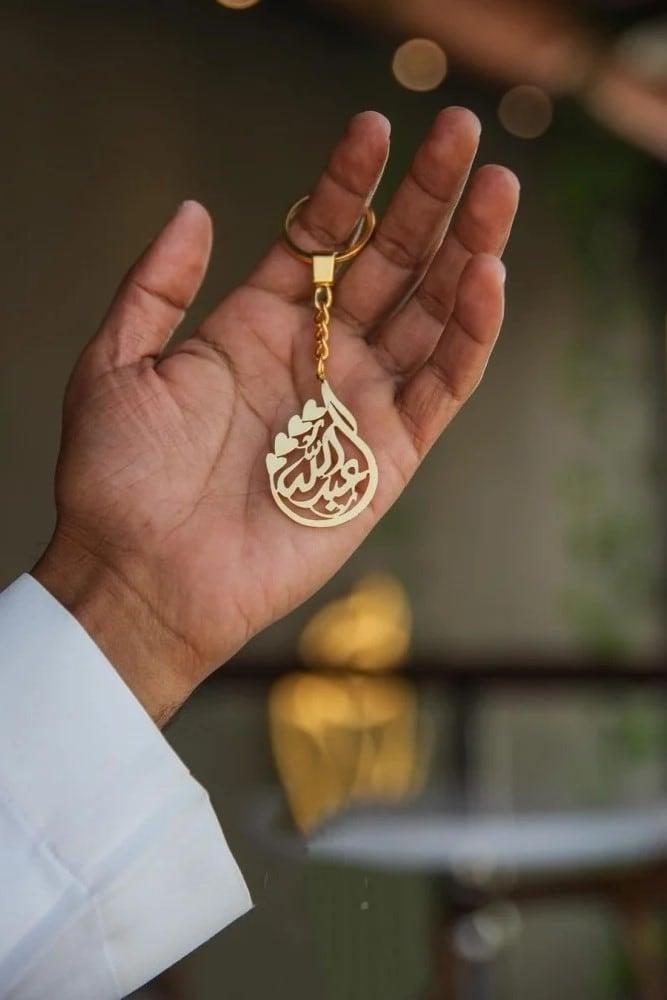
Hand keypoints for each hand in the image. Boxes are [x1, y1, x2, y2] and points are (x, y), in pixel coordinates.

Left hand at [33, 109, 518, 723]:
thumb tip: (193, 207)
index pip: (320, 239)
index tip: (374, 127)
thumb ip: (155, 285)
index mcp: (255, 327)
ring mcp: (356, 406)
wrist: (143, 575)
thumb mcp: (117, 363)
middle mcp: (315, 358)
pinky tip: (487, 276)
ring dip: (467, 252)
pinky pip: (441, 388)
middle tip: (464, 136)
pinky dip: (469, 335)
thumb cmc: (118, 478)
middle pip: (389, 266)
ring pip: (428, 317)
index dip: (349, 183)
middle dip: (428, 201)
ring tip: (497, 188)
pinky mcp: (387, 459)